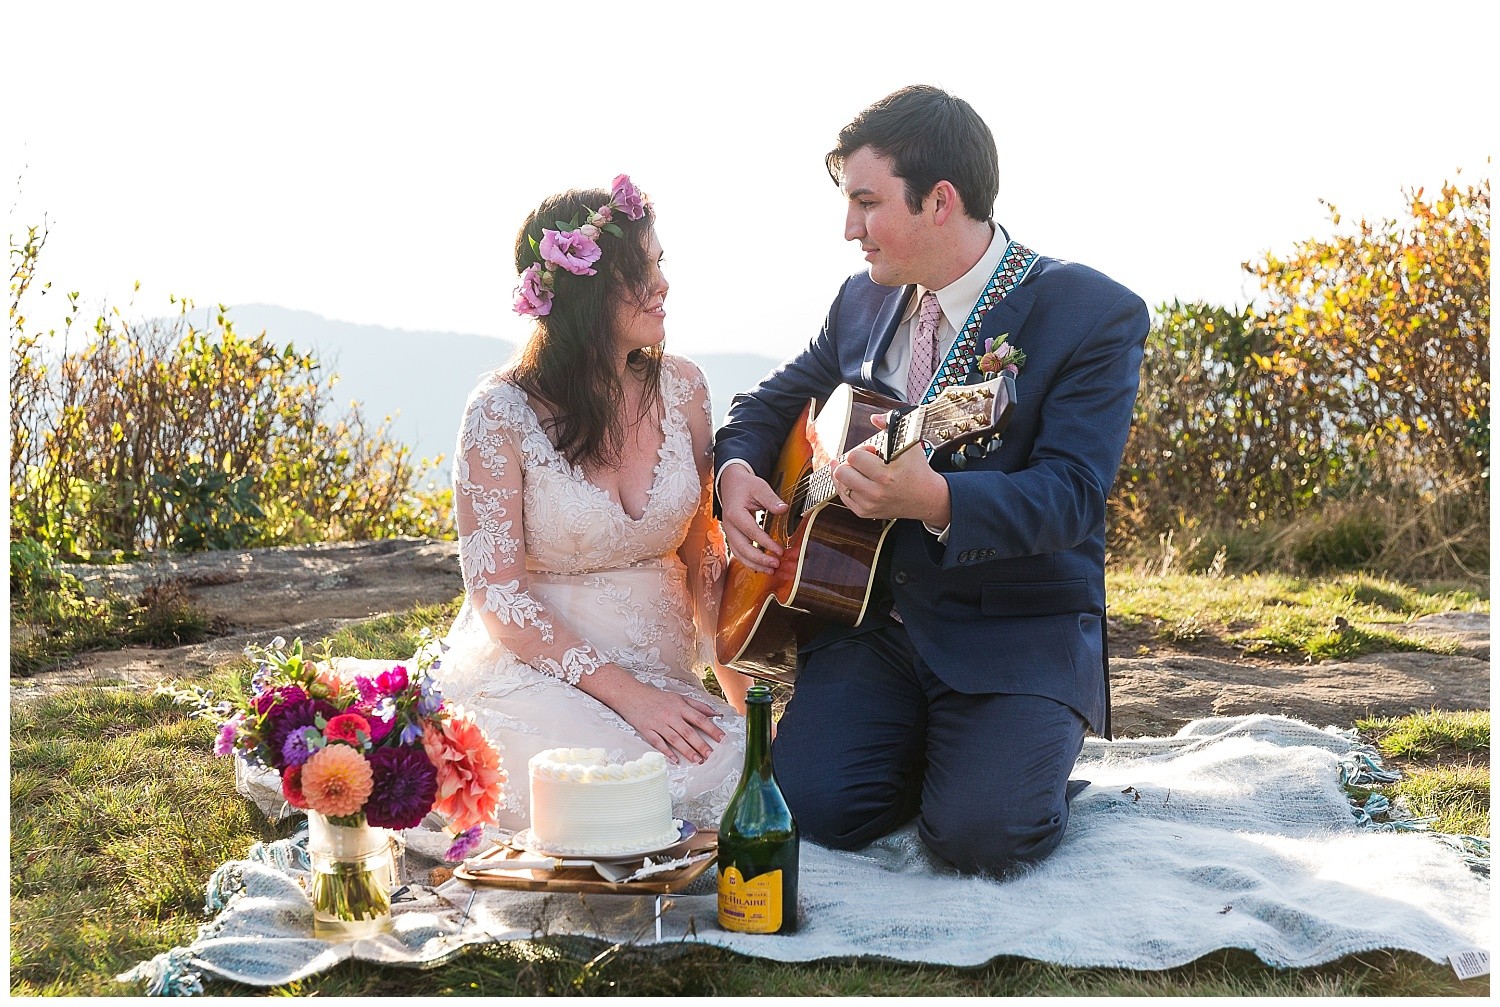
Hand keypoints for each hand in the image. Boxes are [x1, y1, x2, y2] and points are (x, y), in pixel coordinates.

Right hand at [609, 677, 726, 765]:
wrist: (630, 694)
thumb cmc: (656, 697)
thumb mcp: (679, 697)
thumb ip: (697, 705)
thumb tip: (715, 713)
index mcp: (680, 706)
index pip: (700, 719)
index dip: (712, 729)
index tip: (722, 739)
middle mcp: (670, 715)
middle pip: (688, 732)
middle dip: (701, 744)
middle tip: (711, 755)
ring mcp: (658, 723)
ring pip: (675, 739)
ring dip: (687, 751)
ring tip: (697, 760)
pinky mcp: (647, 730)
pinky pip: (658, 743)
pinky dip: (666, 752)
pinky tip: (675, 760)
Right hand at [717, 463, 786, 573]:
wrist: (731, 484)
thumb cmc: (745, 486)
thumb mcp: (759, 487)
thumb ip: (771, 499)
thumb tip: (784, 509)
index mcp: (735, 513)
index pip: (751, 532)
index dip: (765, 543)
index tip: (779, 550)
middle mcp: (729, 526)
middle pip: (742, 548)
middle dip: (759, 559)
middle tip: (776, 564)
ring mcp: (730, 533)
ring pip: (739, 554)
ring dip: (755, 564)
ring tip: (771, 570)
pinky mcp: (734, 537)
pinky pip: (740, 554)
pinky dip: (751, 562)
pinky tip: (763, 567)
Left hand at [831, 413, 951, 526]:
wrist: (927, 497)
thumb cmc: (917, 470)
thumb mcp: (909, 444)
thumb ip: (891, 425)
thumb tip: (874, 418)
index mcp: (886, 475)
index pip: (854, 457)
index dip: (861, 451)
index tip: (871, 452)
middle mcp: (876, 492)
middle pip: (842, 472)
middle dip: (851, 463)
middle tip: (863, 462)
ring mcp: (869, 504)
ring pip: (840, 484)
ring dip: (847, 474)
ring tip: (858, 470)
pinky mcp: (865, 512)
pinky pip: (843, 496)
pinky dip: (846, 486)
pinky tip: (854, 479)